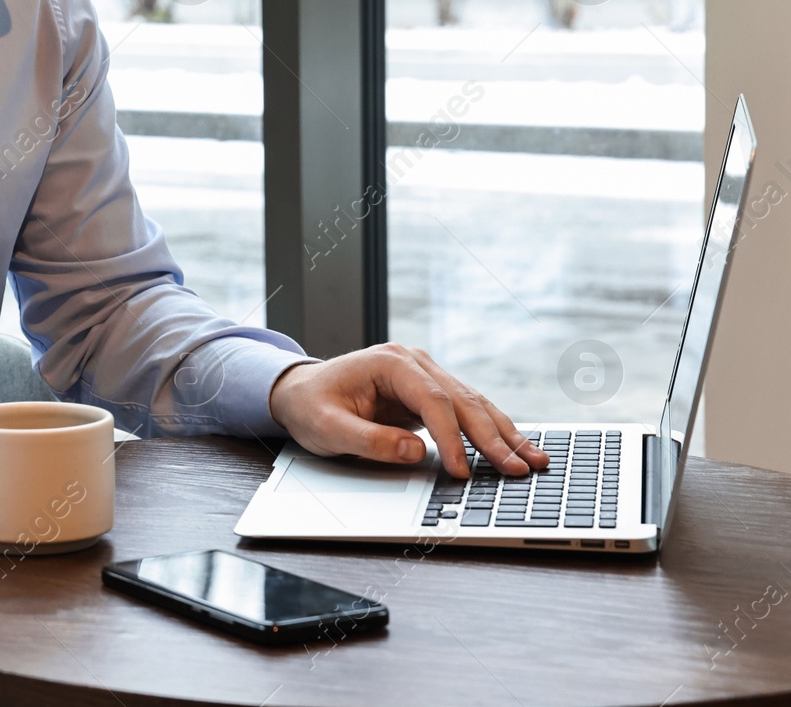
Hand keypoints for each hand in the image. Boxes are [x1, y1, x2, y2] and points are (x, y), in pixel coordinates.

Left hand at [268, 343, 549, 478]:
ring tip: (534, 460)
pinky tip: (514, 448)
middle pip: (463, 400)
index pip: (433, 400)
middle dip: (494, 437)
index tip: (462, 471)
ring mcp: (424, 374)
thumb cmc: (310, 406)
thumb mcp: (327, 428)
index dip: (452, 438)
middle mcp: (413, 362)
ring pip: (473, 404)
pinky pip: (466, 412)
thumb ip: (369, 440)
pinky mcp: (429, 392)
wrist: (299, 391)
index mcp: (389, 362)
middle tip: (520, 469)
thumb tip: (416, 451)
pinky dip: (491, 431)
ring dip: (504, 434)